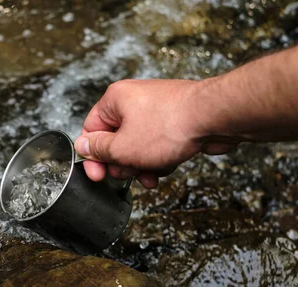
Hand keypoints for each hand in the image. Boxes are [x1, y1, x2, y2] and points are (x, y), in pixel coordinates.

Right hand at [75, 79, 237, 187]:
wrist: (214, 117)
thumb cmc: (170, 127)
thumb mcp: (123, 147)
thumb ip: (98, 149)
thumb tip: (83, 146)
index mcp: (115, 100)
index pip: (91, 129)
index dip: (92, 156)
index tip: (98, 175)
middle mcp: (134, 100)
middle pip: (115, 139)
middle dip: (122, 163)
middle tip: (129, 174)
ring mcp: (156, 109)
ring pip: (137, 145)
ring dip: (142, 164)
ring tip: (151, 174)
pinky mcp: (174, 119)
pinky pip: (157, 143)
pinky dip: (159, 157)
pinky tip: (168, 166)